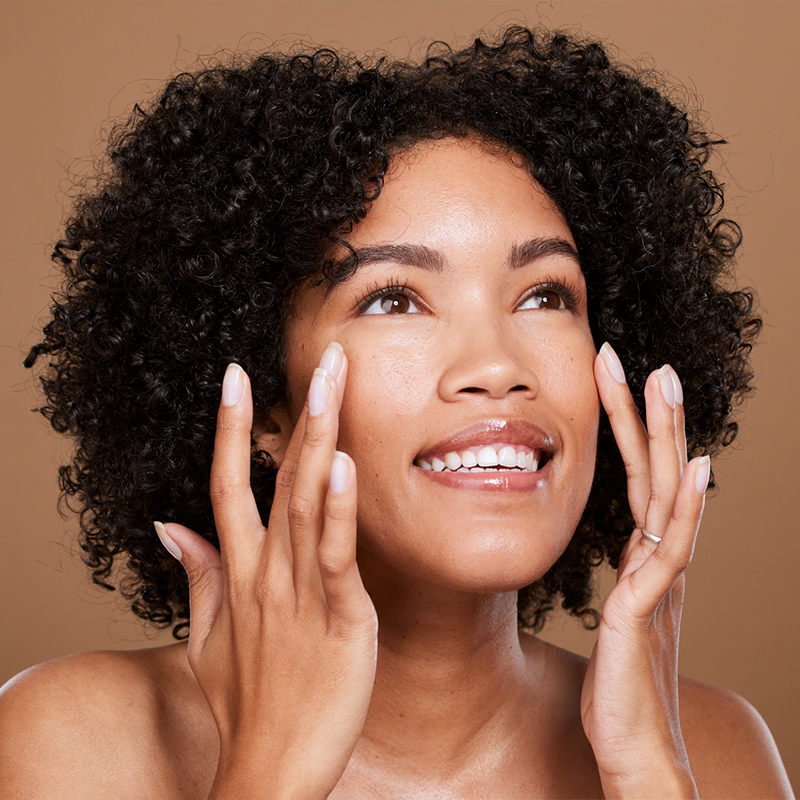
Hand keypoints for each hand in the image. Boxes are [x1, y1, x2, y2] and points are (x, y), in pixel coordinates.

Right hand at [154, 343, 376, 798]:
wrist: (269, 769)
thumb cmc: (246, 702)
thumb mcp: (207, 636)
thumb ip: (196, 573)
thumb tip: (167, 524)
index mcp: (239, 571)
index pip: (227, 483)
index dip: (232, 428)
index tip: (236, 376)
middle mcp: (266, 570)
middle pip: (278, 476)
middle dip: (299, 411)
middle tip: (326, 356)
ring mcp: (301, 591)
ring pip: (309, 501)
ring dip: (322, 438)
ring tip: (335, 383)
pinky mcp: (341, 617)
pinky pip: (337, 554)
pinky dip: (341, 509)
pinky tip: (346, 464)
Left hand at [581, 343, 709, 798]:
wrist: (634, 746)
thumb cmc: (620, 684)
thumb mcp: (621, 615)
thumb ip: (629, 580)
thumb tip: (632, 551)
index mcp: (649, 560)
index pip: (642, 480)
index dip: (633, 433)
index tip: (619, 384)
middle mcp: (661, 561)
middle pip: (660, 474)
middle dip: (653, 416)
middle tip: (648, 361)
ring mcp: (660, 581)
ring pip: (668, 496)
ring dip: (669, 438)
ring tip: (665, 383)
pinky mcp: (649, 608)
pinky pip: (672, 551)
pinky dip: (687, 511)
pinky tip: (699, 471)